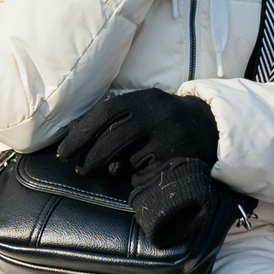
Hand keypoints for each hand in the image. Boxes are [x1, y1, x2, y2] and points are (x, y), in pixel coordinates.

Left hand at [57, 87, 219, 178]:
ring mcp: (169, 136)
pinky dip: (132, 175)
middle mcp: (157, 114)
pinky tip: (127, 175)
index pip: (106, 112)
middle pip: (114, 137)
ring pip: (129, 155)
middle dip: (90, 155)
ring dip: (105, 166)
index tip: (64, 150)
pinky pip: (147, 171)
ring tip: (91, 171)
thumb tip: (74, 132)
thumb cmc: (163, 120)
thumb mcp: (142, 109)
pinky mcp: (178, 158)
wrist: (209, 127)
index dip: (82, 132)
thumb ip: (114, 118)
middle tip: (77, 166)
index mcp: (144, 99)